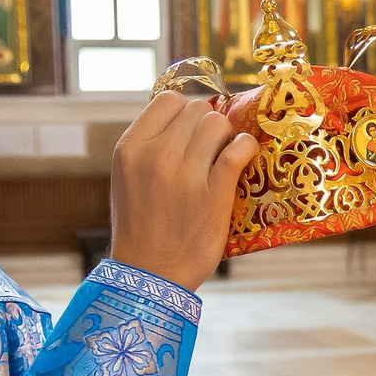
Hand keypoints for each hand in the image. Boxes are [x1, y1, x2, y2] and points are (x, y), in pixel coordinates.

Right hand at [108, 93, 255, 291]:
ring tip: (225, 157)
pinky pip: (239, 149)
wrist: (149, 275)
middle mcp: (155, 155)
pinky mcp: (213, 193)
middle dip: (209, 125)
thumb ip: (150, 146)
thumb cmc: (141, 227)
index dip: (187, 111)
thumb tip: (186, 117)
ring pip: (219, 124)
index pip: (169, 100)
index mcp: (130, 148)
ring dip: (228, 137)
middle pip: (198, 110)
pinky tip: (245, 156)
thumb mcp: (129, 178)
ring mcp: (185, 173)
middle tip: (213, 148)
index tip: (193, 130)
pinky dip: (247, 147)